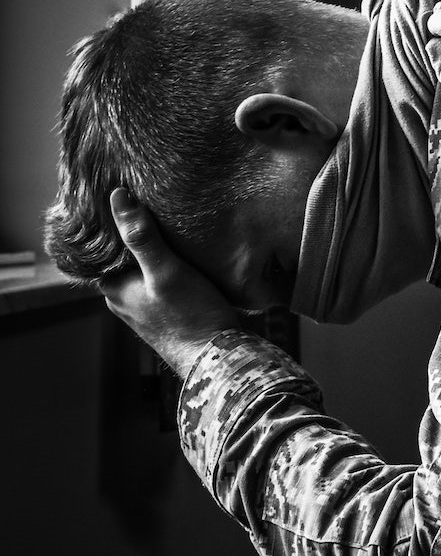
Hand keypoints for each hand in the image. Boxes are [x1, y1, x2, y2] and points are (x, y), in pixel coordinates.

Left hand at [100, 188, 239, 376]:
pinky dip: (165, 273)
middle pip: (125, 260)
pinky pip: (157, 287)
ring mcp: (143, 311)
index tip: (129, 200)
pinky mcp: (164, 317)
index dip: (117, 223)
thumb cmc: (191, 315)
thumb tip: (118, 198)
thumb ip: (142, 237)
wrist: (218, 358)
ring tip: (170, 232)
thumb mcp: (167, 270)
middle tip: (151, 210)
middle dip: (136, 240)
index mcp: (113, 288)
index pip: (106, 247)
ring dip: (152, 257)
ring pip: (142, 274)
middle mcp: (122, 301)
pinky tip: (183, 263)